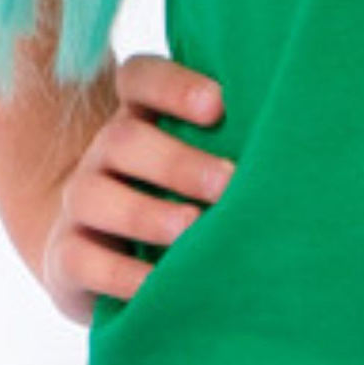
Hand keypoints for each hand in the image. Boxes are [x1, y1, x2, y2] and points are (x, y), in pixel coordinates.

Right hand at [35, 52, 235, 324]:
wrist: (99, 251)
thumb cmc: (178, 196)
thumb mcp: (198, 160)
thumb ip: (229, 142)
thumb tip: (298, 145)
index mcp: (138, 115)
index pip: (140, 79)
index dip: (175, 86)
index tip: (218, 105)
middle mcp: (103, 152)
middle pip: (125, 138)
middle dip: (178, 161)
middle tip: (228, 183)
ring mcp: (79, 201)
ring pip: (95, 195)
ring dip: (148, 213)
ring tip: (192, 229)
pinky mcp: (65, 255)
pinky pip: (81, 259)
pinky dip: (121, 275)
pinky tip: (158, 285)